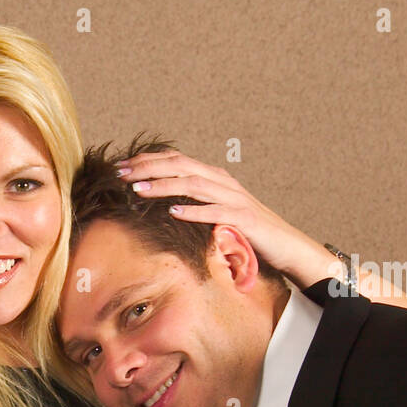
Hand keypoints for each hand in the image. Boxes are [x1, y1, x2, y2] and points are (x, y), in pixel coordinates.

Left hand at [117, 150, 337, 287]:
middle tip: (121, 173)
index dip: (149, 160)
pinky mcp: (243, 219)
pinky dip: (194, 211)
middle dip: (149, 168)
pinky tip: (173, 213)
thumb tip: (161, 204)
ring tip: (139, 189)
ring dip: (164, 186)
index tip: (122, 166)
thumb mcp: (215, 213)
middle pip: (181, 166)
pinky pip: (216, 212)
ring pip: (194, 185)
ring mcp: (235, 199)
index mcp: (215, 178)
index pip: (178, 161)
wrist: (286, 245)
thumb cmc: (247, 231)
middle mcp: (224, 183)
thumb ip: (194, 204)